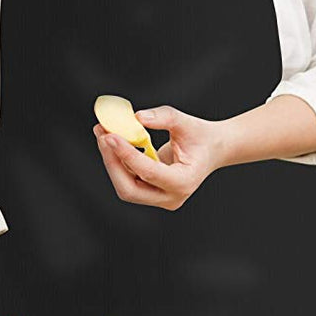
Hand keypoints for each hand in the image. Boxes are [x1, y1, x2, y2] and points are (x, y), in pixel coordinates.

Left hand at [94, 104, 227, 210]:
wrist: (212, 149)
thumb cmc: (201, 137)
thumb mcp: (185, 122)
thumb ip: (163, 118)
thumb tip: (137, 118)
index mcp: (184, 182)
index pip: (149, 172)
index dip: (126, 155)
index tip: (110, 136)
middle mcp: (171, 197)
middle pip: (130, 189)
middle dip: (112, 162)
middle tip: (103, 135)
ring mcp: (160, 198)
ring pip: (126, 187)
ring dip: (111, 161)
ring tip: (103, 134)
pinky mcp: (151, 193)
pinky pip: (128, 180)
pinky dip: (117, 161)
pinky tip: (112, 141)